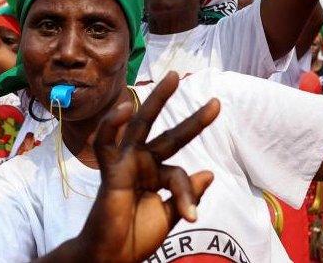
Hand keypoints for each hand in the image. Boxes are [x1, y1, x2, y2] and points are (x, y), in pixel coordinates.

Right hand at [70, 73, 218, 262]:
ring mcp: (126, 163)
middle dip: (190, 118)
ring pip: (140, 125)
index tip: (193, 215)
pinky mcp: (110, 170)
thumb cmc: (136, 237)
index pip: (179, 171)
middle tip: (216, 100)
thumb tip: (209, 171)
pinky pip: (106, 143)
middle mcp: (142, 163)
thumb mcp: (169, 214)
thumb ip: (186, 193)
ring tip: (173, 79)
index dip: (188, 192)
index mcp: (155, 174)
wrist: (113, 256)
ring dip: (157, 101)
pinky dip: (111, 125)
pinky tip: (124, 108)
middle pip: (166, 132)